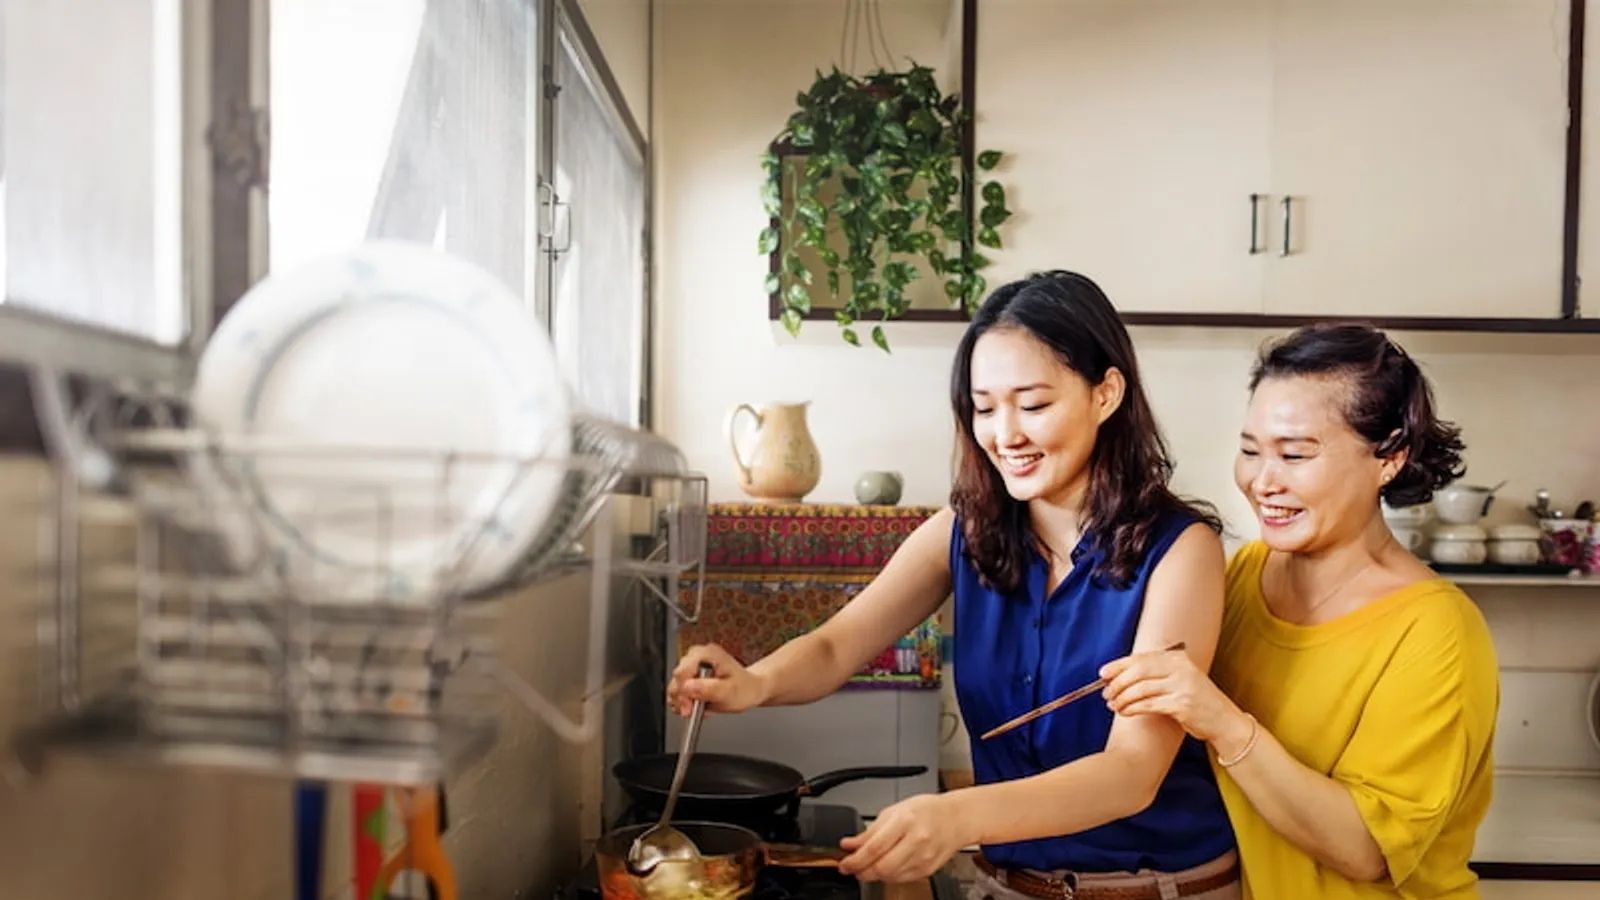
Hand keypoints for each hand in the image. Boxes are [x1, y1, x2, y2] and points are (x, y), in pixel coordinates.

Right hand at [667, 644, 769, 715]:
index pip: (682, 672)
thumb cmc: (744, 688)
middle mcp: (697, 655)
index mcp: (707, 654)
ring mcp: (692, 664)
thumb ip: (709, 689)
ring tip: (697, 708)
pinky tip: (695, 705)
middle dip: (682, 699)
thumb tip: (688, 688)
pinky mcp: (689, 675)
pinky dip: (683, 701)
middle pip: (676, 679)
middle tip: (692, 711)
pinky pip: (678, 690)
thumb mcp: (730, 691)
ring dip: (682, 701)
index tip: (689, 708)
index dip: (683, 693)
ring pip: (675, 685)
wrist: (749, 689)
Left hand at [837, 793, 971, 882]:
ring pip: (890, 877)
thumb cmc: (926, 810)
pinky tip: (885, 866)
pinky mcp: (927, 870)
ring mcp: (923, 858)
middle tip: (851, 868)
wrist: (955, 819)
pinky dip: (888, 876)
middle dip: (862, 871)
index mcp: (905, 821)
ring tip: (867, 866)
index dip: (854, 860)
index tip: (844, 863)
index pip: (874, 848)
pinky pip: (901, 879)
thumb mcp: (894, 811)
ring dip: (873, 874)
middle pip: (882, 867)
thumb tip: (849, 844)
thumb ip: (870, 831)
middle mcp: (916, 841)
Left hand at [1099, 647, 1245, 746]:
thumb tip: (1119, 675)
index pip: (1142, 658)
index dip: (1119, 665)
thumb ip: (1156, 673)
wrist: (1224, 721)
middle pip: (1139, 671)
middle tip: (1105, 693)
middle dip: (1118, 683)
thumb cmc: (1197, 701)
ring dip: (1122, 698)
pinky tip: (1125, 712)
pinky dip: (1132, 708)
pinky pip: (1148, 705)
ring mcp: (1183, 687)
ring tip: (1114, 705)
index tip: (1103, 673)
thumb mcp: (1180, 679)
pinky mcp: (1182, 705)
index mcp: (1178, 658)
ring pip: (1141, 689)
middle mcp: (1181, 669)